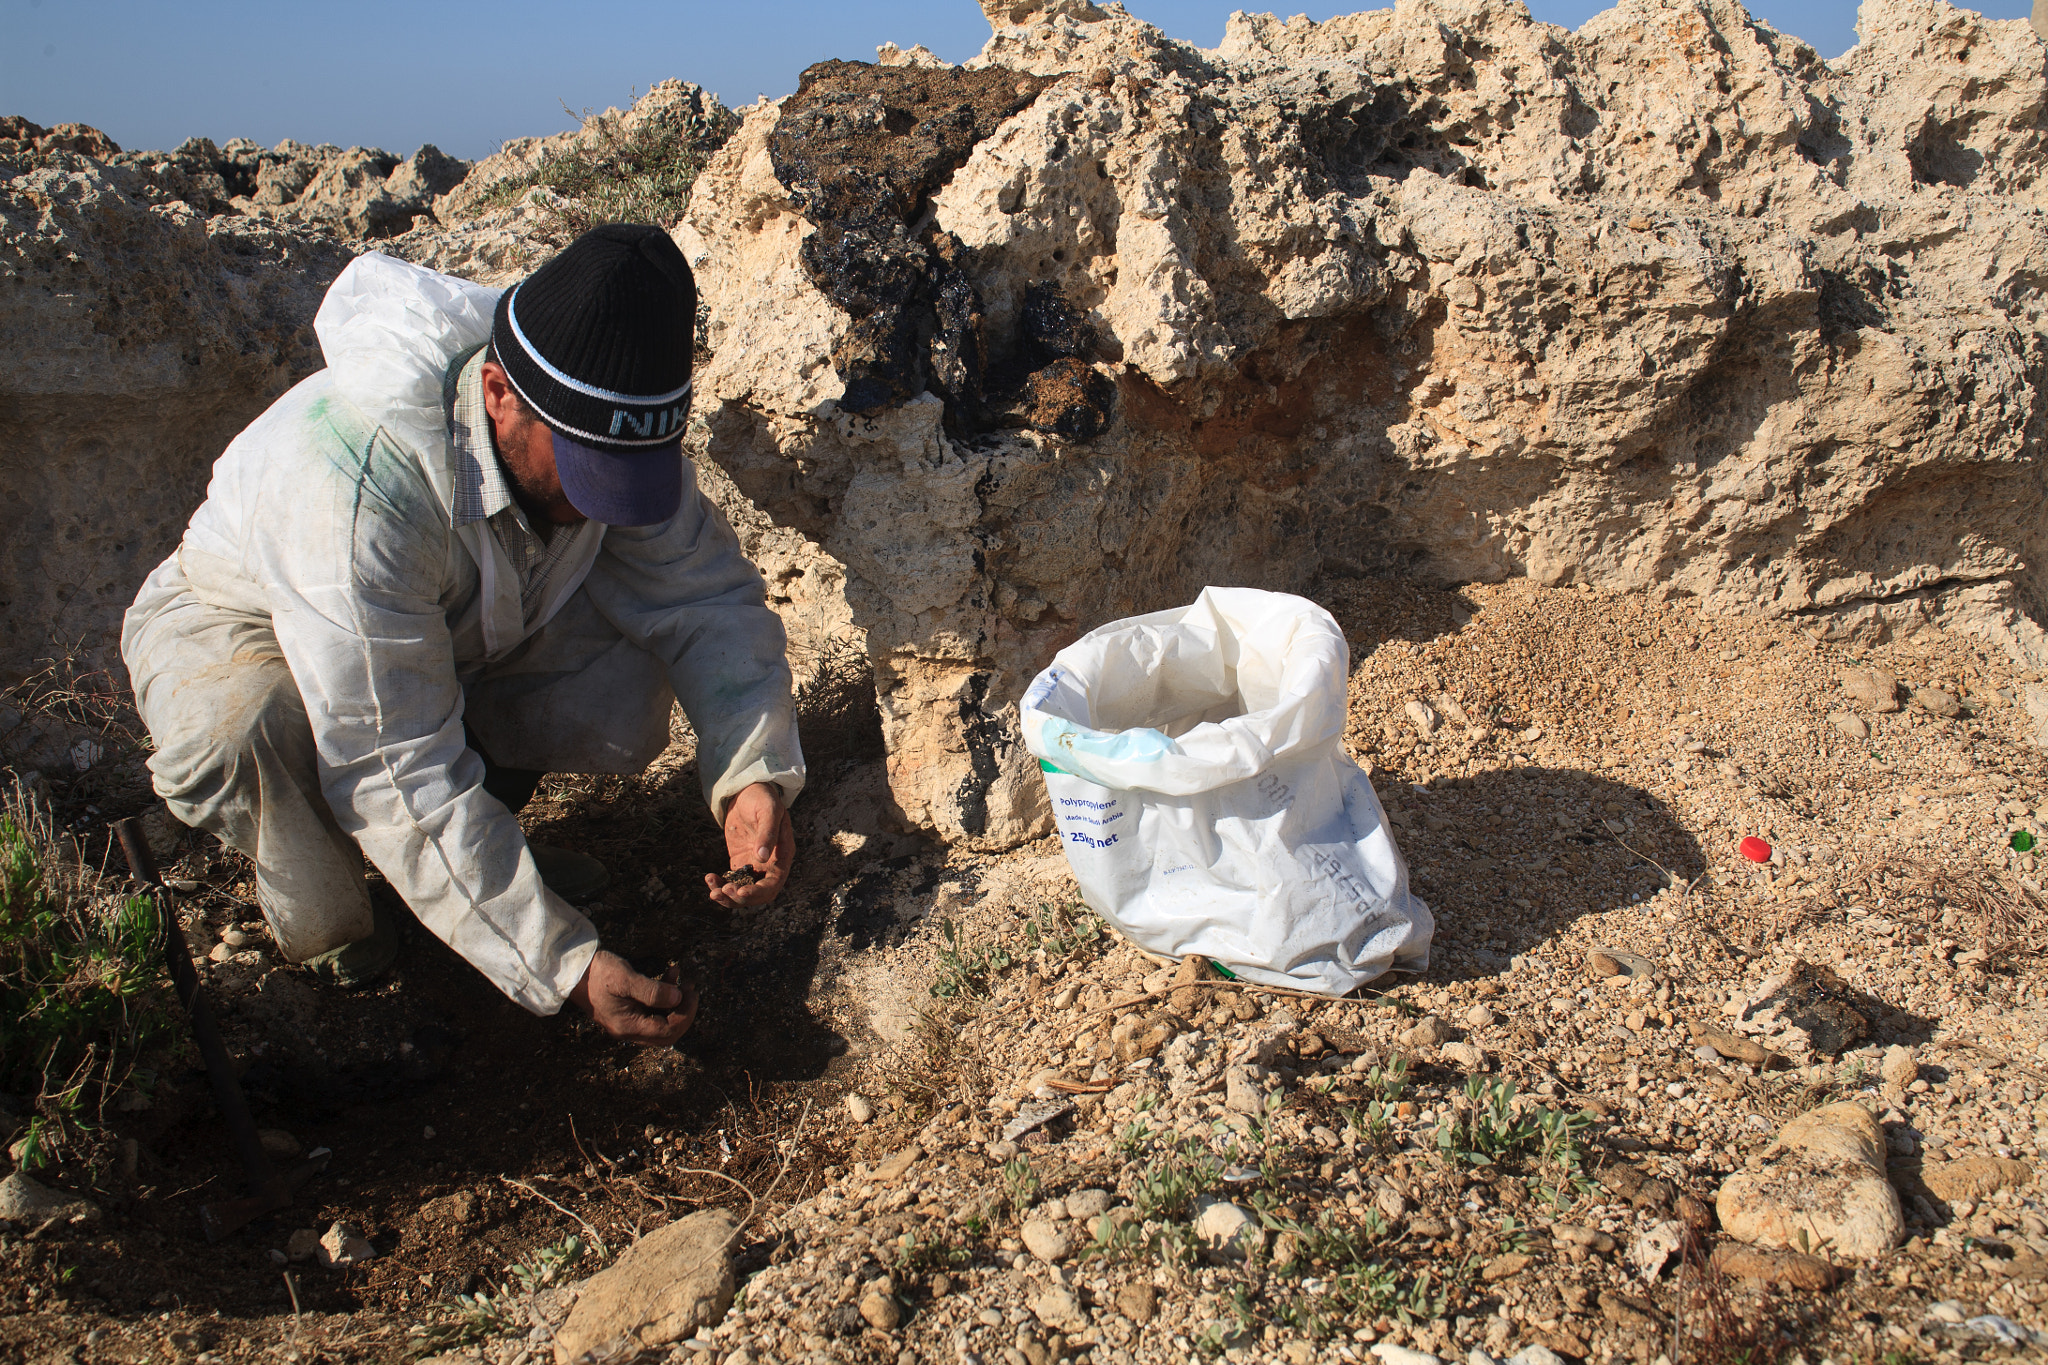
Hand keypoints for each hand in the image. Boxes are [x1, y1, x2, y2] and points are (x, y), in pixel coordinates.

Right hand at [568, 950, 696, 1044]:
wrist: (573, 970)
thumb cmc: (598, 973)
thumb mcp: (626, 978)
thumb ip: (652, 991)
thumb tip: (678, 998)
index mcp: (628, 1026)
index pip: (667, 1031)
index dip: (685, 1014)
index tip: (691, 993)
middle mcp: (628, 1030)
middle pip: (667, 1033)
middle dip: (684, 1011)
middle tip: (691, 989)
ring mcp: (627, 1022)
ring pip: (661, 1021)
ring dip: (675, 1002)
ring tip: (682, 978)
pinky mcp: (627, 1011)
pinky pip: (652, 1010)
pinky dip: (664, 995)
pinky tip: (670, 974)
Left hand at [705, 781, 792, 908]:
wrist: (748, 790)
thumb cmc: (763, 798)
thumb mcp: (768, 811)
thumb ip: (767, 833)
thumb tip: (761, 857)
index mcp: (783, 856)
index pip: (773, 884)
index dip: (758, 892)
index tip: (740, 892)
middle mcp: (771, 865)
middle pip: (758, 894)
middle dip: (739, 898)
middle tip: (721, 891)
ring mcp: (754, 865)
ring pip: (743, 891)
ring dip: (728, 896)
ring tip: (712, 891)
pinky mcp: (740, 862)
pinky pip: (732, 881)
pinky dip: (720, 885)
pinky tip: (709, 878)